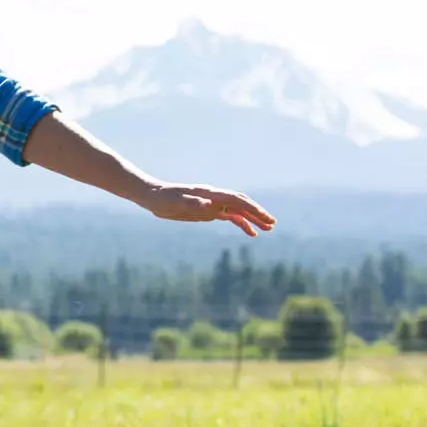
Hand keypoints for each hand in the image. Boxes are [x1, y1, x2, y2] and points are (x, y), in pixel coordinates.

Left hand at [142, 184, 276, 235]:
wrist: (153, 196)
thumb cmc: (163, 198)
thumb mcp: (175, 203)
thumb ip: (192, 203)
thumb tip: (208, 205)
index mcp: (210, 194)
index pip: (236, 200)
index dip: (252, 208)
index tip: (265, 217)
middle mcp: (214, 197)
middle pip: (241, 204)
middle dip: (257, 213)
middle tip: (272, 224)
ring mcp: (213, 204)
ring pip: (238, 210)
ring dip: (253, 219)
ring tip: (268, 229)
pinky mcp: (209, 211)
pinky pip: (230, 216)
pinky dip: (242, 223)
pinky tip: (250, 233)